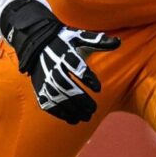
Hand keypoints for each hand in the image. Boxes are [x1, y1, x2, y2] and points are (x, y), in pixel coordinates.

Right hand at [0, 0, 119, 124]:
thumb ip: (99, 41)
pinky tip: (72, 119)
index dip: (87, 78)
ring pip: (57, 97)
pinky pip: (47, 103)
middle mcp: (53, 67)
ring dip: (71, 109)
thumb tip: (119, 42)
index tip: (98, 89)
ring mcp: (45, 79)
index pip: (76, 67)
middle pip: (66, 86)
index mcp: (65, 54)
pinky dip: (59, 113)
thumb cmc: (64, 41)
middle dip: (80, 99)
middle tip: (94, 109)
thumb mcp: (80, 37)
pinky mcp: (39, 88)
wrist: (36, 42)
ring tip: (86, 117)